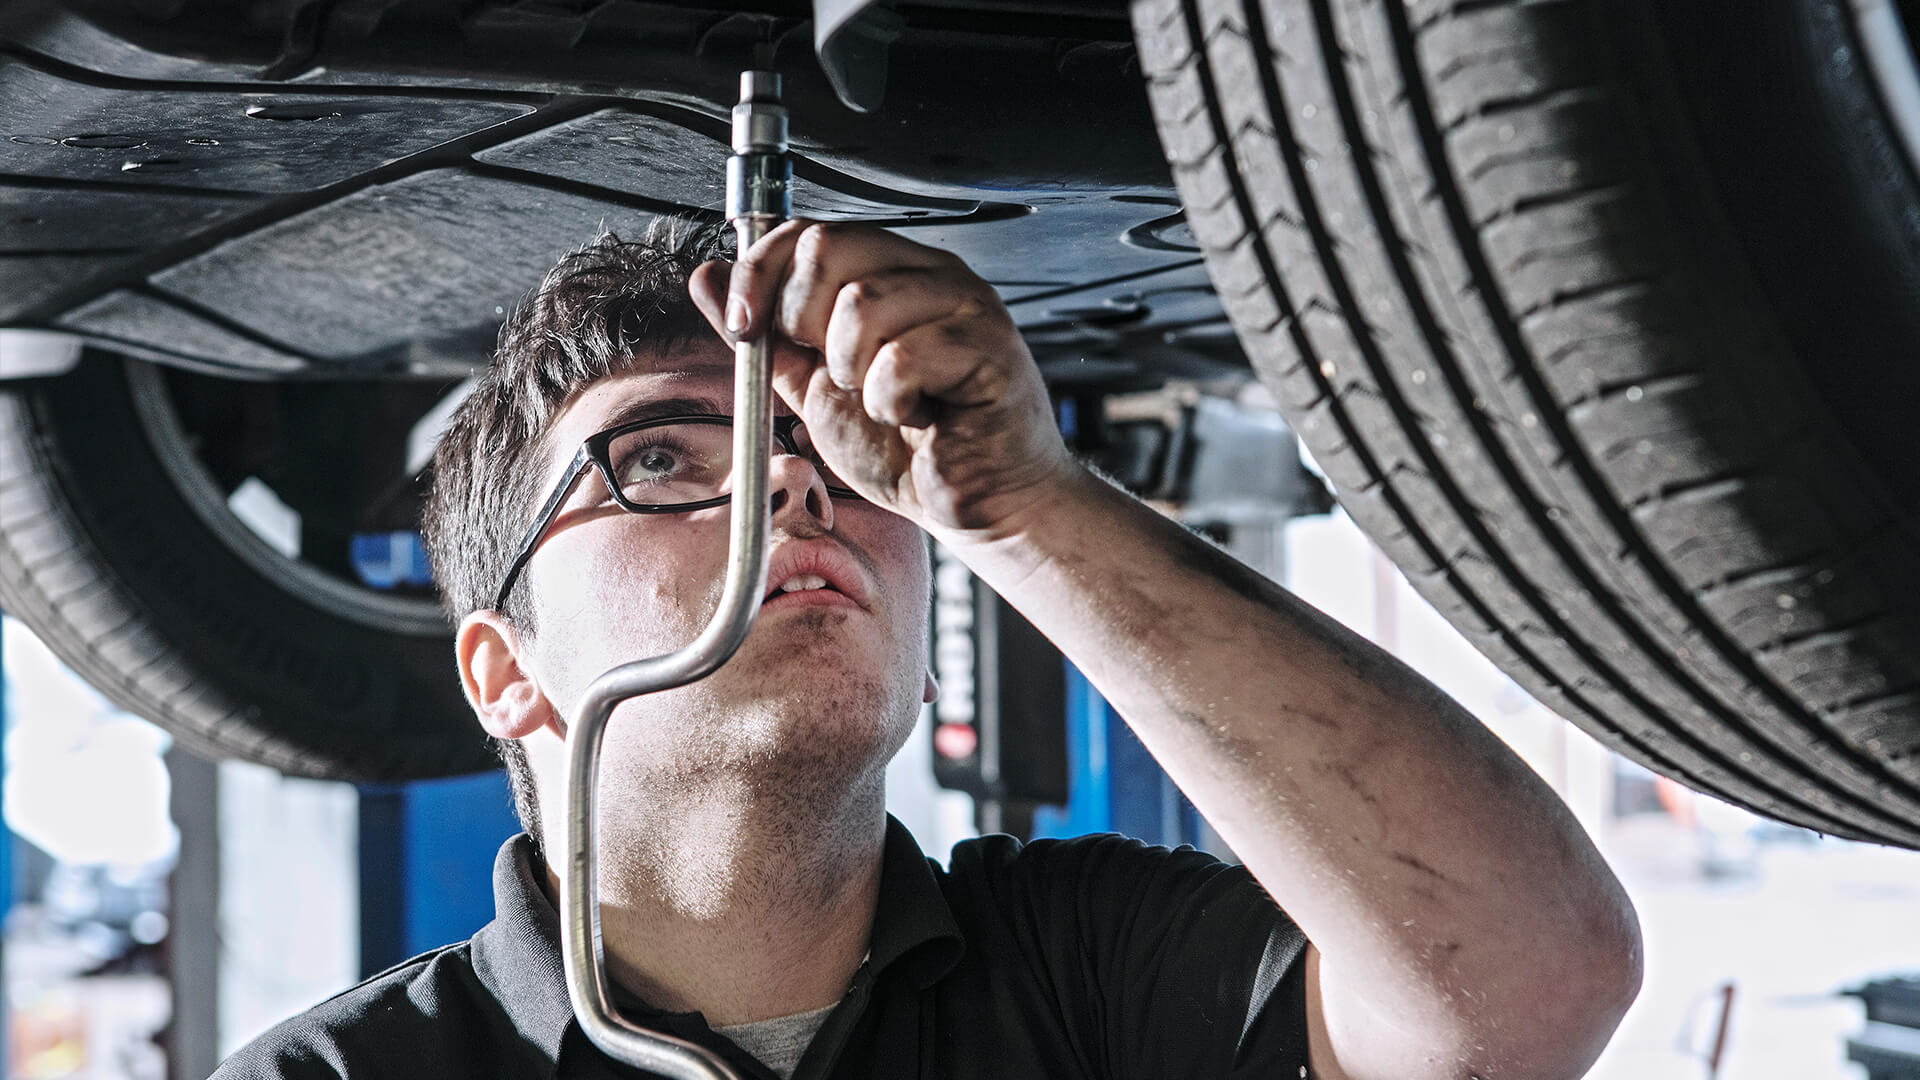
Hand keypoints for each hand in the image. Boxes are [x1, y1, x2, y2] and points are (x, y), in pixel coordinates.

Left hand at [689, 221, 1073, 538]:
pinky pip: (901, 358)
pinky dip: (891, 401)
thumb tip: (709, 279)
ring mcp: (965, 305)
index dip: (761, 274)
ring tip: (884, 399)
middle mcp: (931, 274)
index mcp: (891, 271)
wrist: (976, 501)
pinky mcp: (988, 347)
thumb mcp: (813, 386)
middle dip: (804, 324)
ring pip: (861, 305)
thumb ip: (766, 335)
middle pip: (827, 250)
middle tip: (838, 373)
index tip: (745, 327)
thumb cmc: (911, 447)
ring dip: (852, 372)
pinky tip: (916, 414)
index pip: (808, 231)